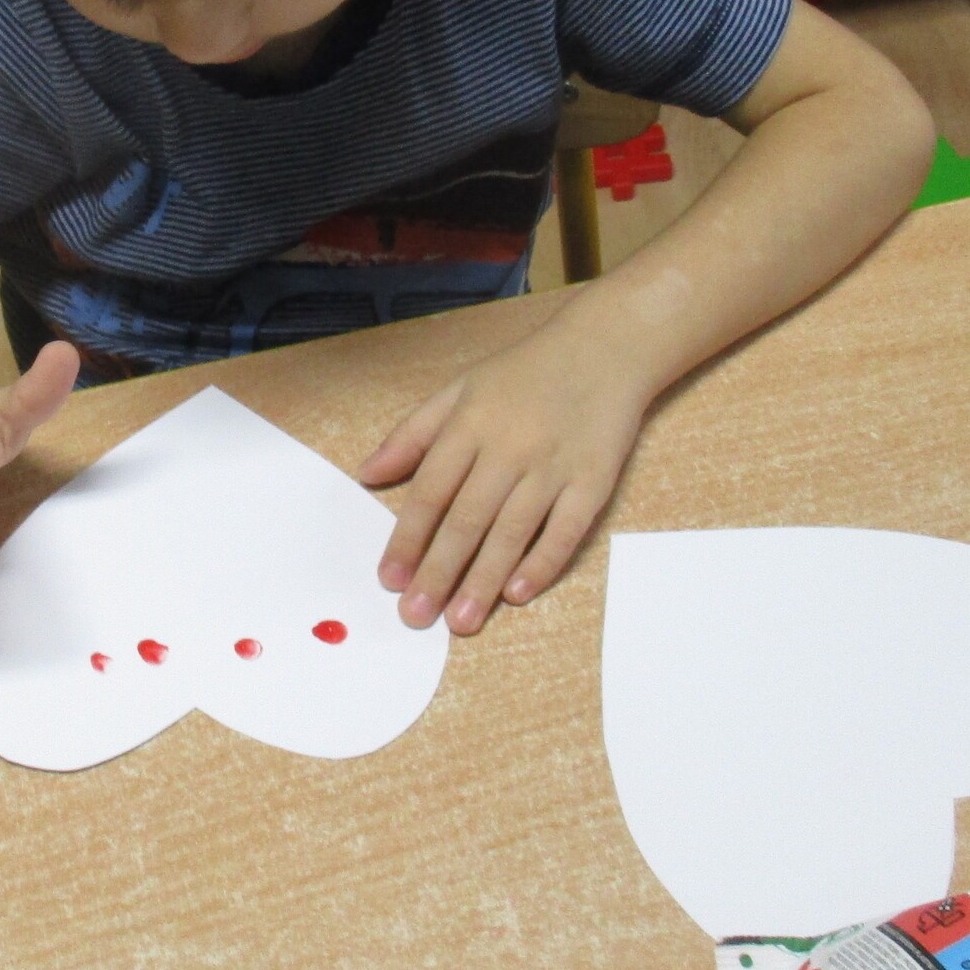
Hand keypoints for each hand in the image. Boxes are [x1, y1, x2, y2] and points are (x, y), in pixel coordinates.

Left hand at [359, 307, 656, 634]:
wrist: (603, 349)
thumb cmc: (524, 374)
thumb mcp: (459, 390)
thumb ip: (411, 434)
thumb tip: (366, 474)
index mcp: (470, 424)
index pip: (430, 491)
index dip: (407, 539)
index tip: (390, 579)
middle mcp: (509, 446)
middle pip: (467, 518)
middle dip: (438, 572)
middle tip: (416, 615)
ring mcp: (553, 465)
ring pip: (512, 531)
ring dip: (484, 579)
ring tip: (460, 621)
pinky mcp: (594, 479)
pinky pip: (566, 529)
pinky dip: (542, 561)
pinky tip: (518, 592)